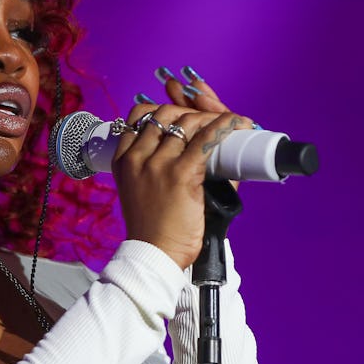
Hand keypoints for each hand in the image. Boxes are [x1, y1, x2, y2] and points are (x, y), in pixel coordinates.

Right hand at [116, 68, 251, 268]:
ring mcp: (158, 164)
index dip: (163, 109)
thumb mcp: (141, 190)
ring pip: (187, 123)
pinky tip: (239, 123)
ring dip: (210, 118)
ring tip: (228, 123)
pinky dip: (226, 126)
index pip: (139, 116)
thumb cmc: (153, 228)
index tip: (182, 114)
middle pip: (165, 114)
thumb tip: (192, 148)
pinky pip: (206, 139)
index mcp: (124, 160)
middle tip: (208, 120)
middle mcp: (138, 157)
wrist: (154, 254)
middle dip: (189, 110)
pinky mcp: (180, 174)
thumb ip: (158, 167)